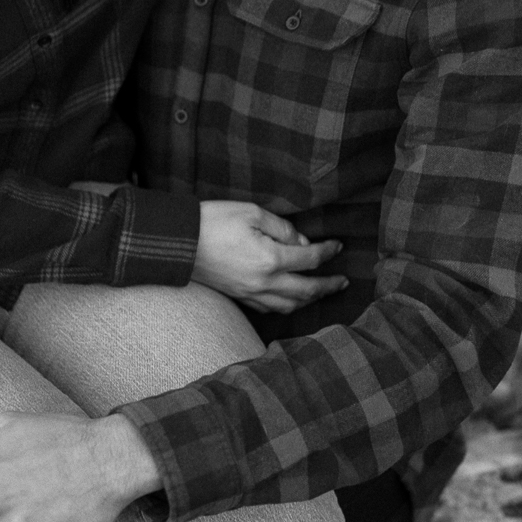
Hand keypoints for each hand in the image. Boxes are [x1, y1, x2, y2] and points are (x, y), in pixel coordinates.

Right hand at [194, 200, 346, 313]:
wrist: (178, 242)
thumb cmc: (213, 221)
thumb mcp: (252, 213)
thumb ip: (282, 228)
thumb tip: (301, 243)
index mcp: (270, 259)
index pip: (311, 258)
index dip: (329, 251)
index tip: (339, 246)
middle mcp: (264, 282)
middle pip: (307, 290)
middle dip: (329, 286)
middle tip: (343, 282)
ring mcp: (250, 293)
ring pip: (290, 306)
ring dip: (310, 300)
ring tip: (321, 292)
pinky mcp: (239, 297)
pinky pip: (269, 309)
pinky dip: (286, 306)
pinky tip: (291, 299)